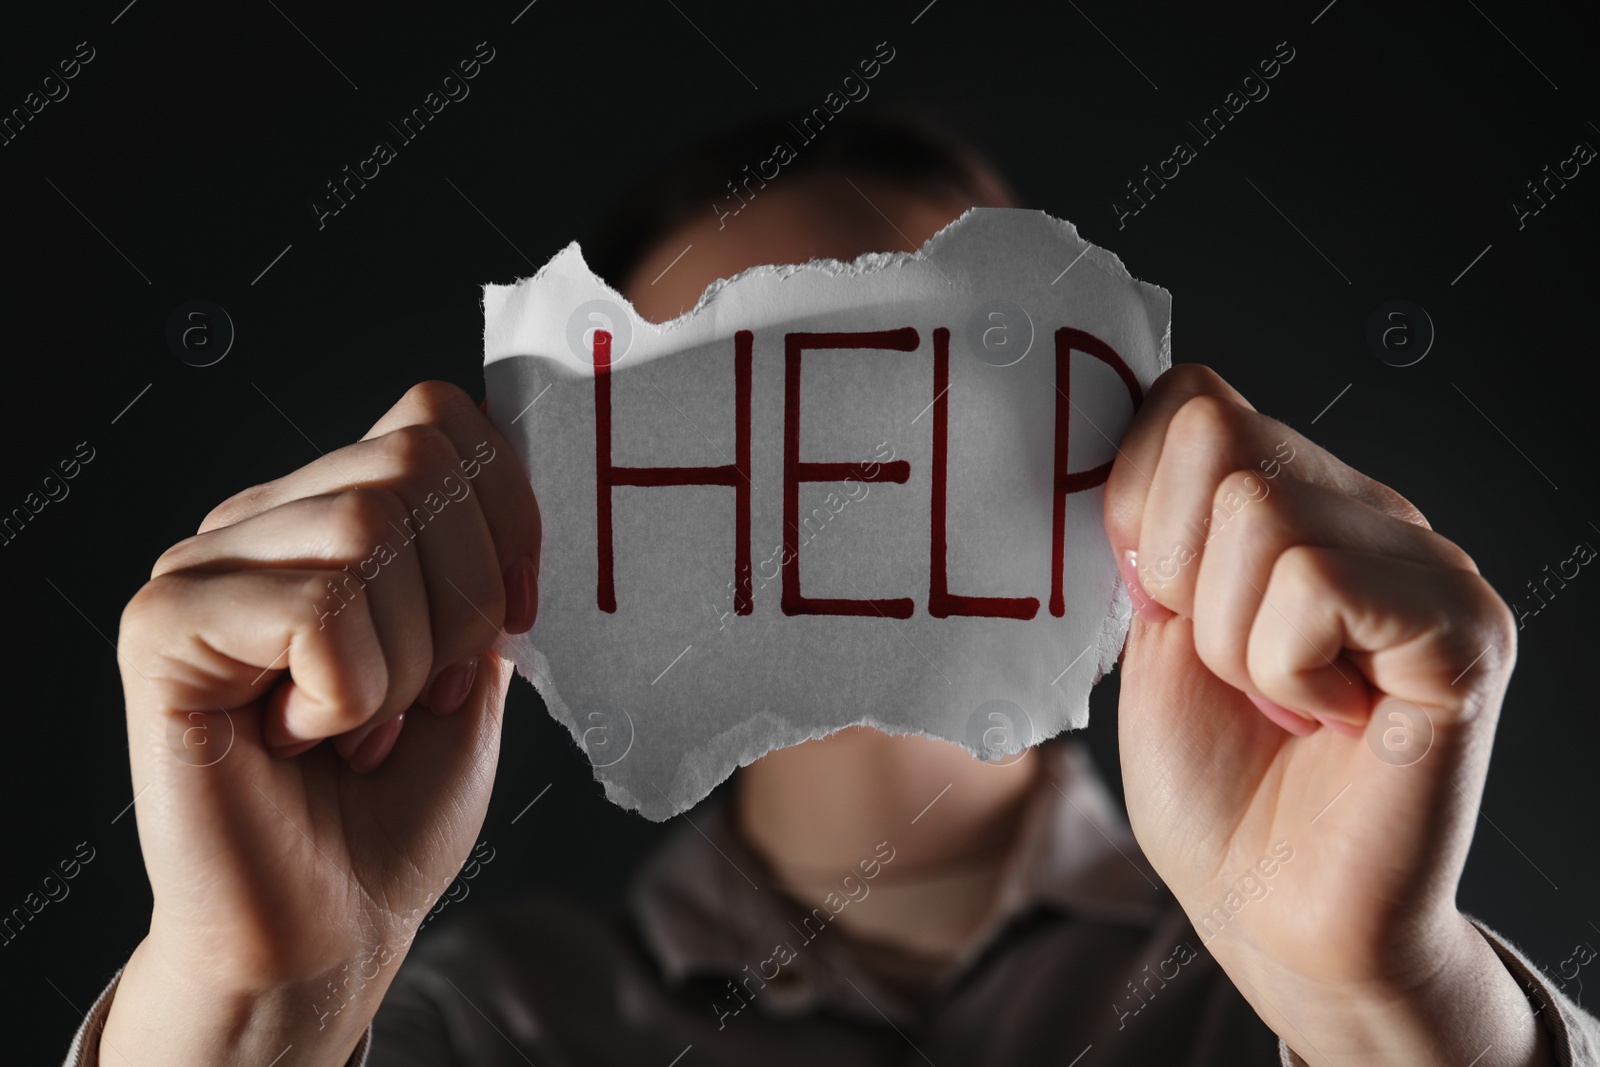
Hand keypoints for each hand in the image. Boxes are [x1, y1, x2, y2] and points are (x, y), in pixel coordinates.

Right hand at [103, 382, 539, 1065]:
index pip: (434, 416)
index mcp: (331, 516)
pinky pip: (318, 608)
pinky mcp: (163, 627)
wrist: (324, 927)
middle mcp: (262, 524)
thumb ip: (480, 568)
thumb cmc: (393, 804)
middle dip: (464, 602)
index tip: (513, 619)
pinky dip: (350, 692)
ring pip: (370, 531)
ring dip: (407, 660)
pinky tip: (305, 737)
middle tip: (423, 696)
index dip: (506, 508)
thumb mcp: (474, 667)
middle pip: (415, 465)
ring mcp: (206, 568)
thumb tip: (494, 494)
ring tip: (360, 725)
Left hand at [1104, 366, 1548, 1064]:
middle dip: (1177, 571)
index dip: (1135, 499)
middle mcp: (1371, 516)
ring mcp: (1426, 565)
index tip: (1162, 602)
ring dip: (1230, 637)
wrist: (1273, 914)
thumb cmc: (1216, 785)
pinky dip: (1282, 665)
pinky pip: (1313, 581)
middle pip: (1216, 435)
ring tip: (1282, 701)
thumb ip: (1152, 531)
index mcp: (1297, 505)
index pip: (1192, 397)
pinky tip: (1327, 717)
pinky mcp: (1458, 631)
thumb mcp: (1152, 631)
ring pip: (1258, 511)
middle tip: (1231, 665)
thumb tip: (1130, 432)